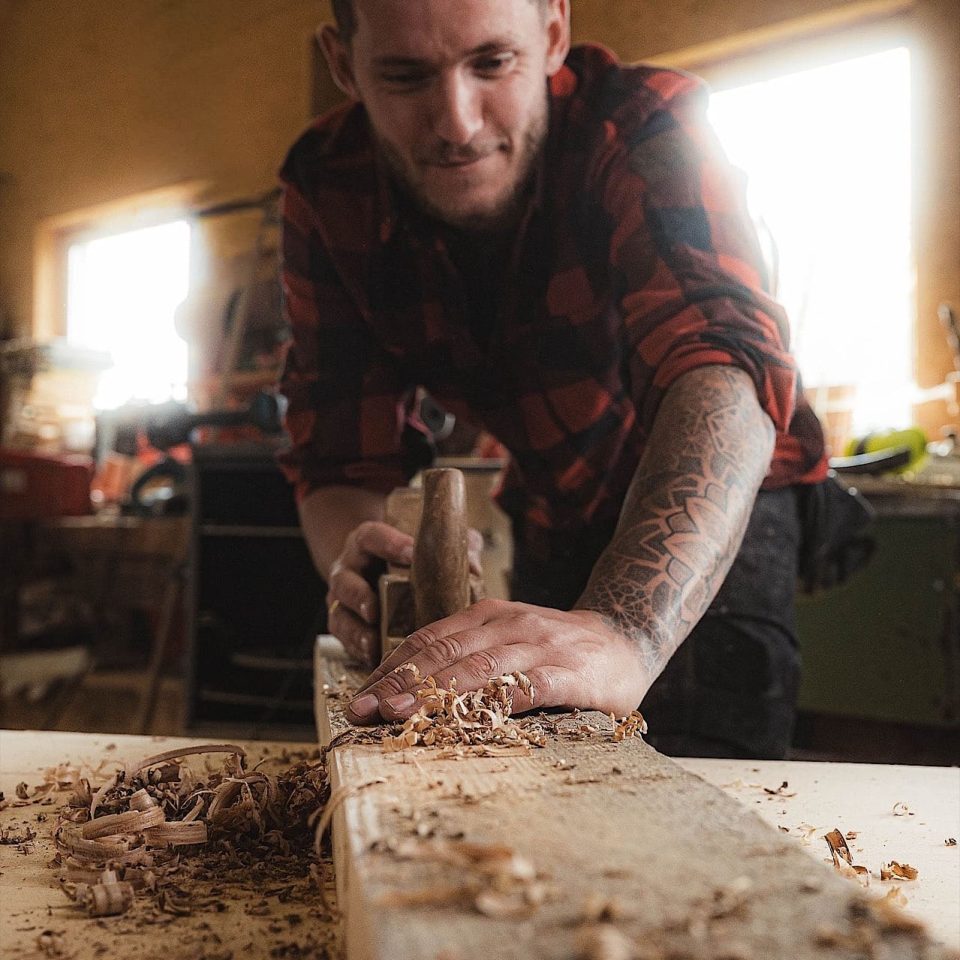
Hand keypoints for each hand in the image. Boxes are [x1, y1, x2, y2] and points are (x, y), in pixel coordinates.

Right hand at [326, 522, 484, 664]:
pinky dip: (357, 650)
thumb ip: (452, 548)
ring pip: (340, 615)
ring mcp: (343, 600)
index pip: (373, 537)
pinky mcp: (344, 625)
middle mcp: (349, 569)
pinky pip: (344, 640)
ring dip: (355, 631)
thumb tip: (473, 568)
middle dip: (358, 596)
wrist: (376, 569)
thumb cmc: (410, 558)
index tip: (410, 553)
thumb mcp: (430, 545)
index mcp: (368, 543)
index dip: (389, 544)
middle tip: (374, 609)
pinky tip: (373, 659)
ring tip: (372, 643)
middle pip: (344, 581)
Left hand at [343, 599, 651, 723]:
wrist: (627, 638)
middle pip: (443, 652)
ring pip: (476, 667)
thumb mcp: (510, 638)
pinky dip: (494, 704)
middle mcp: (508, 626)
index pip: (430, 637)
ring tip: (398, 716)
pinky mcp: (566, 674)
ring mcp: (538, 648)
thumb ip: (473, 654)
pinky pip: (525, 689)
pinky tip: (466, 722)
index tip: (362, 694)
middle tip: (364, 709)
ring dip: (432, 692)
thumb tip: (413, 692)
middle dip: (399, 682)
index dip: (393, 666)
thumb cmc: (558, 648)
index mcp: (489, 616)